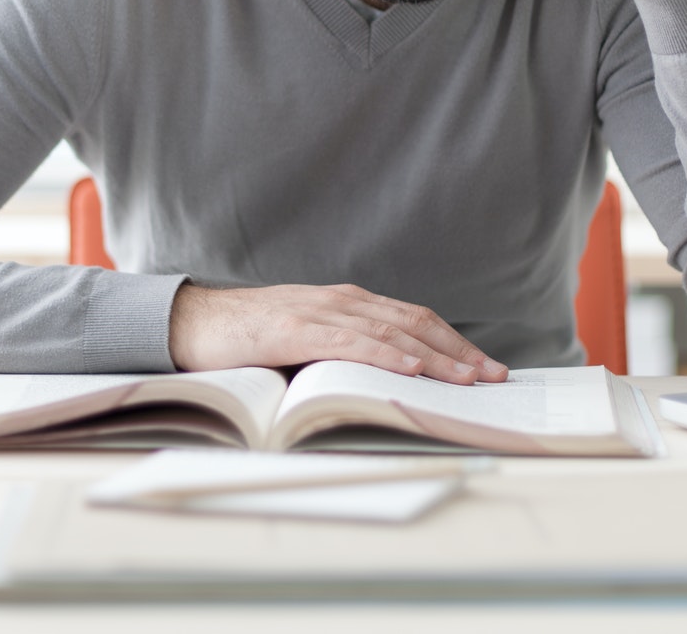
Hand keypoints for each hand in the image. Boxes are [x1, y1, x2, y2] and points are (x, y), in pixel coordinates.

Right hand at [168, 282, 508, 384]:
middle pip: (414, 323)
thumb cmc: (246, 338)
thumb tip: (387, 385)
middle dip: (458, 350)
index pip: (414, 320)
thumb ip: (343, 353)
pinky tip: (410, 367)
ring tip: (466, 377)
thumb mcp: (306, 342)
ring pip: (390, 332)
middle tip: (495, 376)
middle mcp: (341, 301)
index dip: (453, 342)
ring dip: (434, 356)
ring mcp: (319, 312)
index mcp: (346, 303)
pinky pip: (349, 342)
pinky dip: (384, 355)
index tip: (485, 366)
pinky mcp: (294, 329)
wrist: (191, 322)